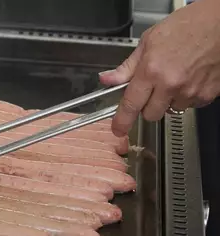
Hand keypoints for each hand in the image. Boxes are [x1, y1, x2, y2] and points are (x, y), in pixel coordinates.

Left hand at [99, 0, 219, 136]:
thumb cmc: (189, 25)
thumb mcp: (150, 40)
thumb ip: (128, 66)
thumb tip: (108, 79)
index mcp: (152, 70)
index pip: (131, 104)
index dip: (122, 120)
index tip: (118, 129)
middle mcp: (171, 84)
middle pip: (150, 115)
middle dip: (148, 105)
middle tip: (153, 88)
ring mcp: (191, 91)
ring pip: (171, 110)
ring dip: (170, 100)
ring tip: (176, 77)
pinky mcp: (208, 94)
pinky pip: (191, 105)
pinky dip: (188, 96)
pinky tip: (190, 78)